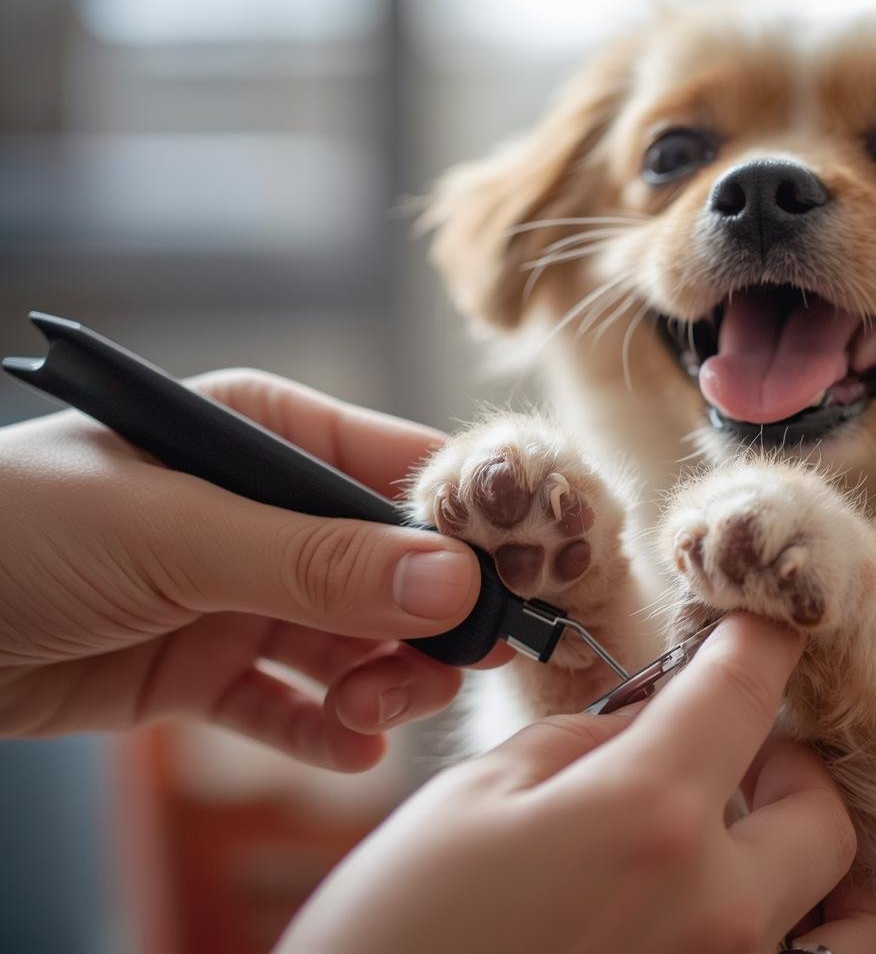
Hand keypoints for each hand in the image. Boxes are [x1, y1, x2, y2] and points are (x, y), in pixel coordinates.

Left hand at [0, 369, 509, 769]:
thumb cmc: (20, 527)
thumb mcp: (176, 532)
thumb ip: (318, 561)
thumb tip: (456, 584)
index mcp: (267, 435)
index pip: (401, 471)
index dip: (466, 525)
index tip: (514, 586)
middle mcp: (265, 511)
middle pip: (391, 568)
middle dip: (422, 624)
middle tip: (432, 675)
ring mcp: (238, 590)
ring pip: (351, 640)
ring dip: (378, 682)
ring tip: (371, 717)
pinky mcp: (203, 666)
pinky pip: (287, 701)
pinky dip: (323, 729)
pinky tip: (348, 751)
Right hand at [280, 613, 875, 953]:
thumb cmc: (397, 934)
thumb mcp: (470, 803)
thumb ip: (581, 744)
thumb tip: (644, 725)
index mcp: (648, 817)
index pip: (746, 690)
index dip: (762, 640)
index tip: (763, 627)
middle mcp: (716, 909)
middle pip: (823, 811)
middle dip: (784, 763)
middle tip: (727, 756)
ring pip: (859, 924)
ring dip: (821, 868)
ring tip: (755, 850)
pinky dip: (818, 943)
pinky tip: (753, 923)